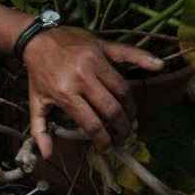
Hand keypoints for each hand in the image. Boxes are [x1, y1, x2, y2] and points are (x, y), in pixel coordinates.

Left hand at [23, 26, 162, 156]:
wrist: (36, 39)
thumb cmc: (38, 73)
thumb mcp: (35, 102)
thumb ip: (39, 129)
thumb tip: (47, 155)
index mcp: (65, 93)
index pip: (92, 123)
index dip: (103, 140)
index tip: (106, 146)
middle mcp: (82, 77)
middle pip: (111, 109)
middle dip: (121, 128)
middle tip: (124, 136)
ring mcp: (94, 61)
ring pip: (122, 89)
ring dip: (130, 107)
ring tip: (130, 119)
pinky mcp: (102, 46)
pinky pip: (127, 53)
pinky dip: (144, 58)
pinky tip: (158, 66)